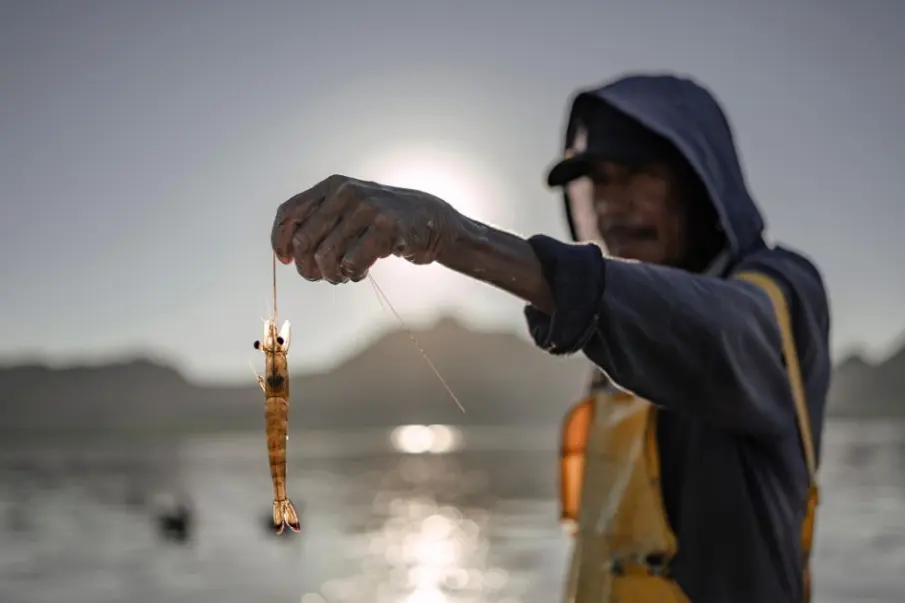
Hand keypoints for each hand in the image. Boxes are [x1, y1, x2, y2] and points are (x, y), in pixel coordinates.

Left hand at [271, 174, 460, 283]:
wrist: (428, 220)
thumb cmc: (380, 222)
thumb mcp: (347, 212)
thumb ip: (319, 224)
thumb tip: (286, 253)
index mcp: (332, 186)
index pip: (289, 213)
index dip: (280, 240)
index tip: (287, 261)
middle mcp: (346, 192)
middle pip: (303, 241)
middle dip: (308, 267)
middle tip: (320, 276)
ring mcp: (367, 208)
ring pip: (327, 256)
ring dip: (333, 275)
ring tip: (345, 274)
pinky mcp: (386, 228)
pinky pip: (352, 263)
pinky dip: (354, 274)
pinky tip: (362, 271)